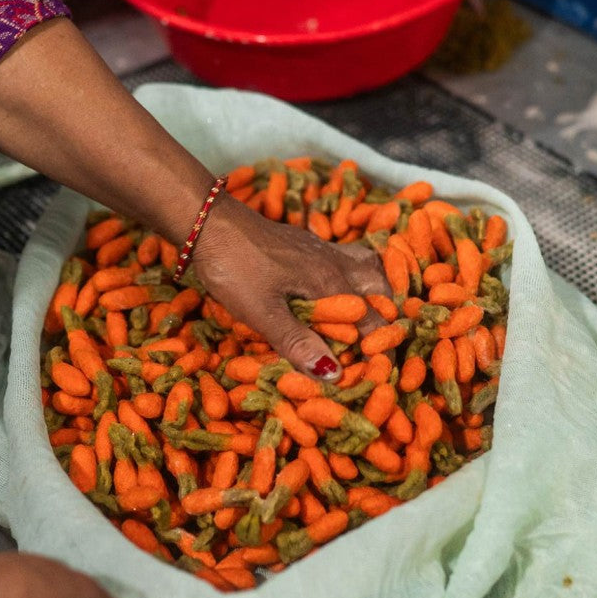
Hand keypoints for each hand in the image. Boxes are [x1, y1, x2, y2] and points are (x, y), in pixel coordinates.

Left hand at [193, 194, 389, 379]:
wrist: (210, 223)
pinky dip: (351, 276)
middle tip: (375, 342)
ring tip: (366, 315)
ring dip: (372, 289)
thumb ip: (297, 342)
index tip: (375, 371)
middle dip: (386, 312)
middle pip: (379, 284)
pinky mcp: (304, 245)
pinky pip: (344, 258)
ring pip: (365, 265)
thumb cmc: (234, 268)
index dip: (378, 346)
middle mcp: (334, 262)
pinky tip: (333, 290)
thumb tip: (333, 374)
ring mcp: (320, 249)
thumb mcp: (262, 312)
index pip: (372, 319)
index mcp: (329, 281)